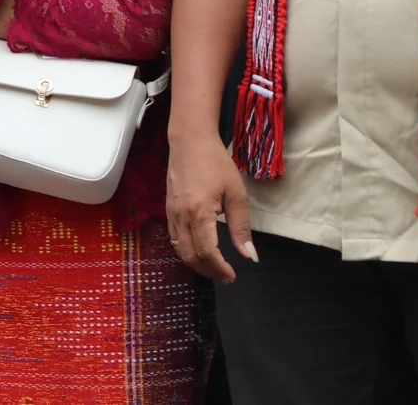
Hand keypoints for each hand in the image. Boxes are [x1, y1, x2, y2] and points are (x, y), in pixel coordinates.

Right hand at [166, 131, 256, 282]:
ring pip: (179, 249)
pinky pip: (174, 238)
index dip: (220, 268)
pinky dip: (186, 251)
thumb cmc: (216, 163)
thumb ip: (241, 227)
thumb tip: (249, 255)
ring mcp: (171, 213)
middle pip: (190, 255)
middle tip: (226, 276)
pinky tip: (199, 251)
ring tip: (214, 267)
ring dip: (196, 263)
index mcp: (199, 213)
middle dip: (208, 270)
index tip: (233, 275)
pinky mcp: (168, 210)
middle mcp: (180, 216)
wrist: (190, 141)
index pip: (207, 252)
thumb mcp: (236, 194)